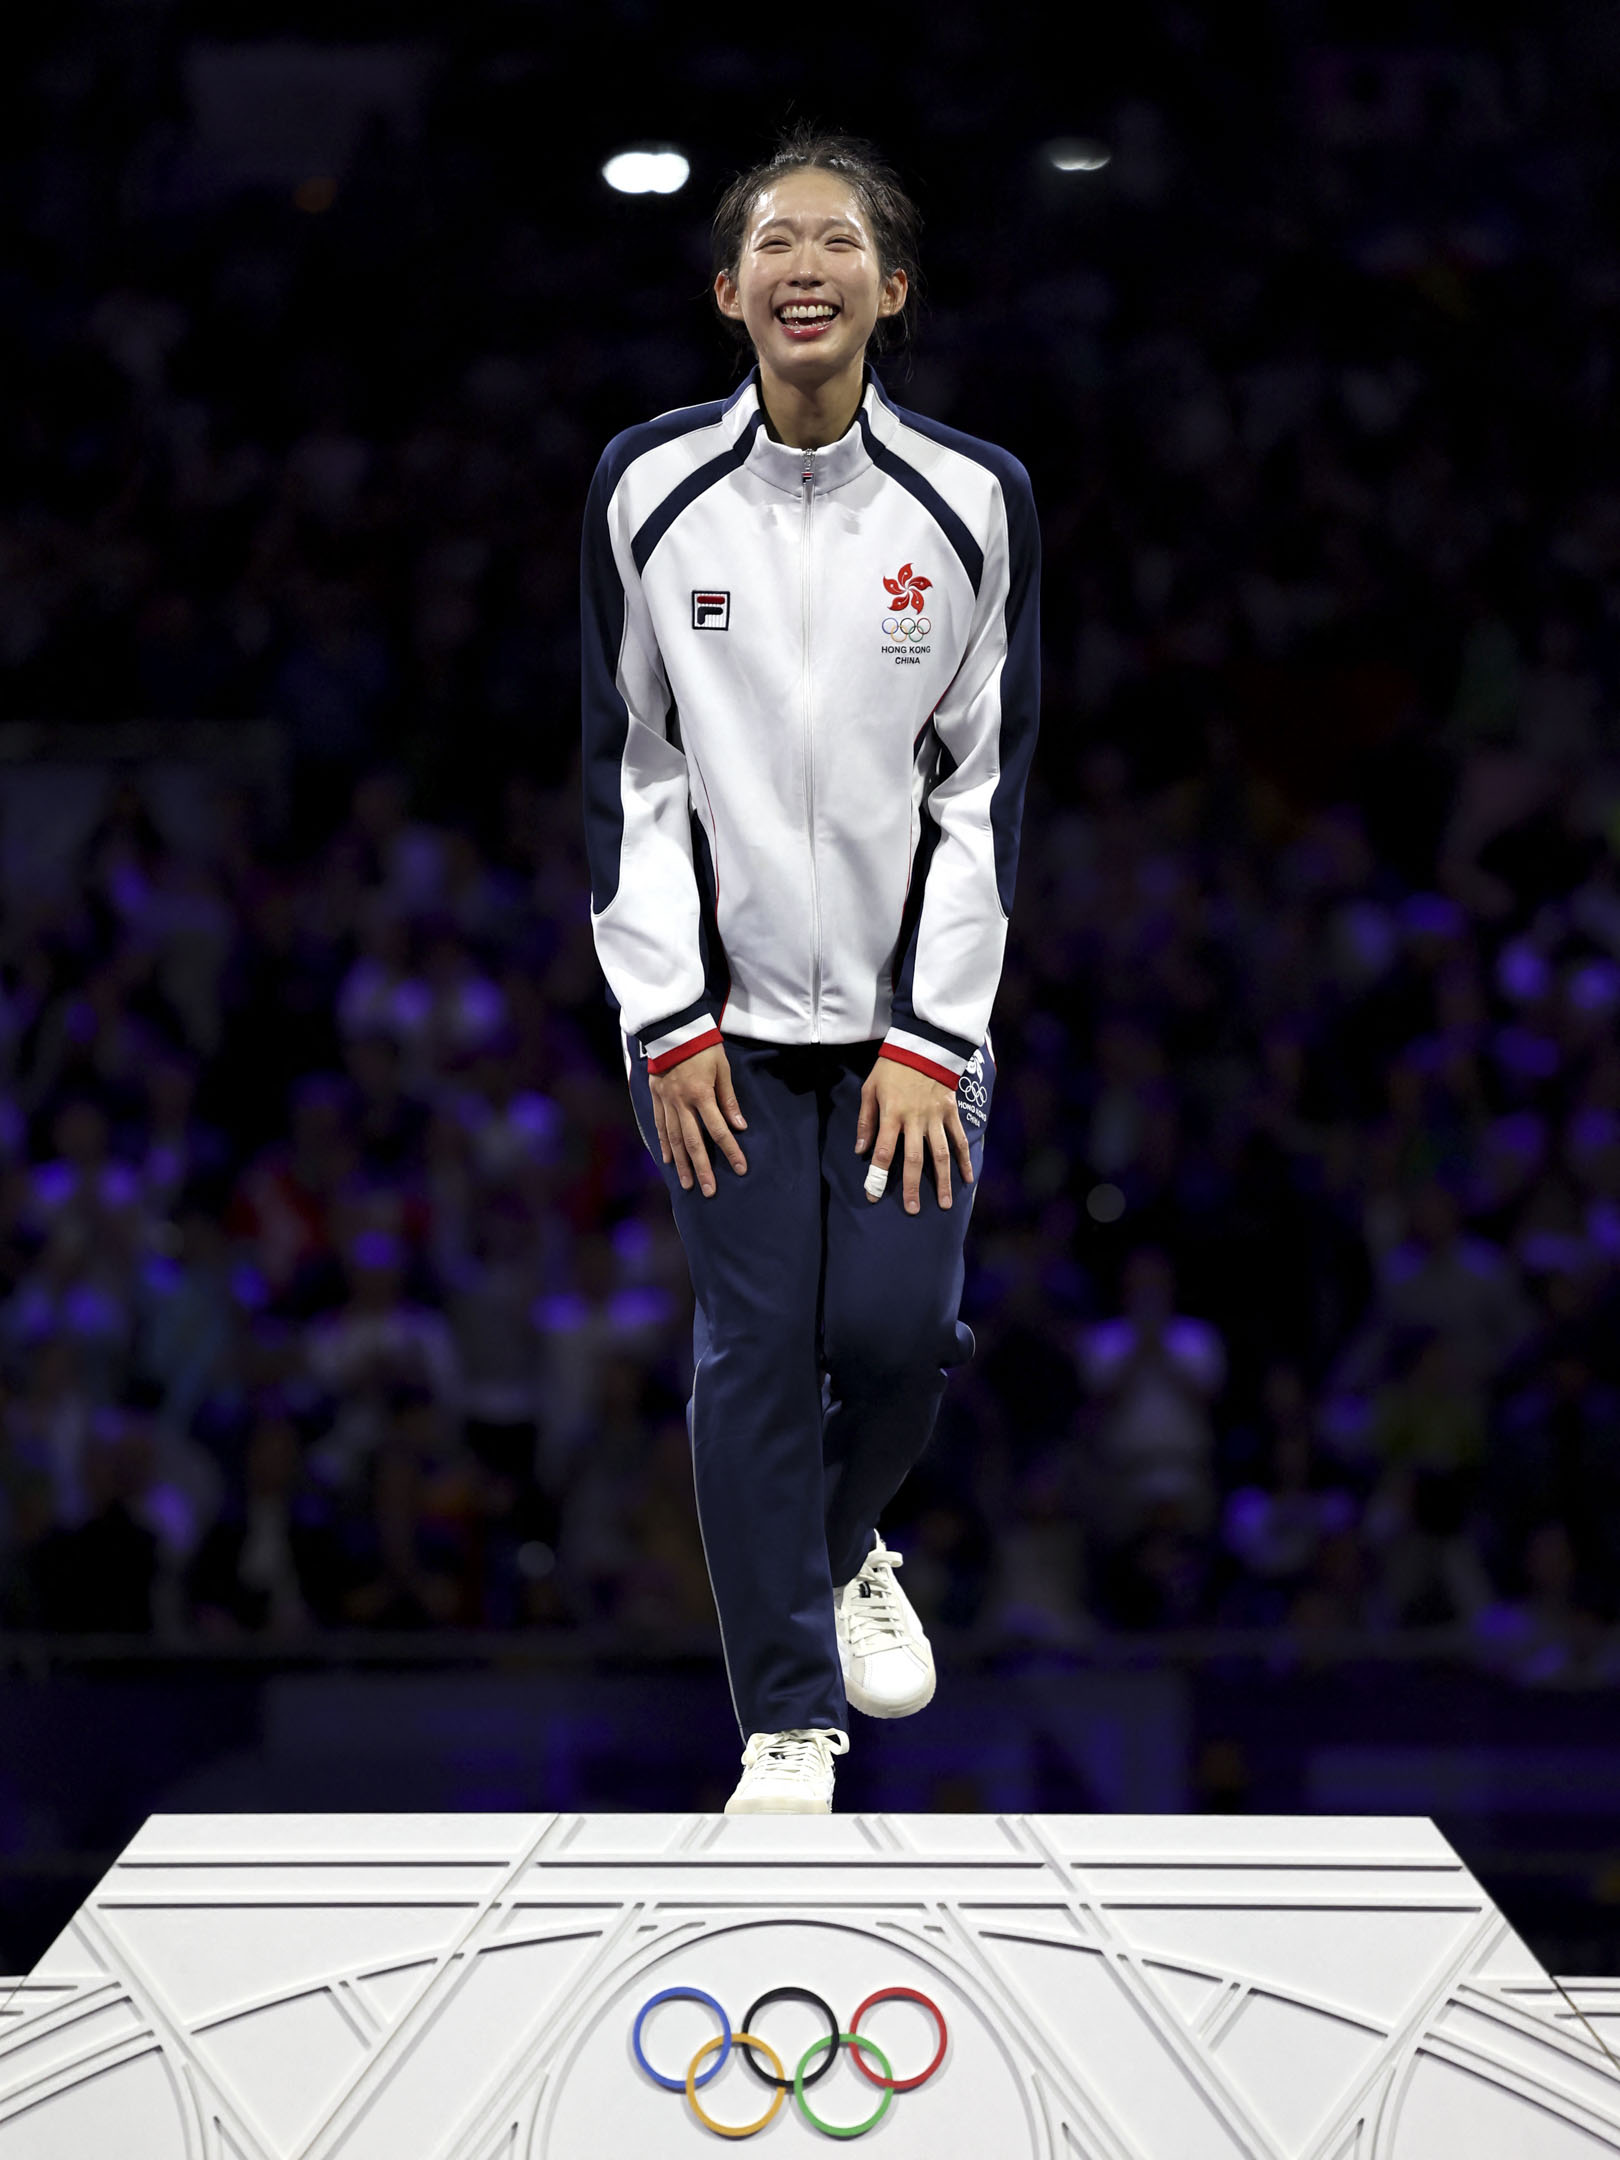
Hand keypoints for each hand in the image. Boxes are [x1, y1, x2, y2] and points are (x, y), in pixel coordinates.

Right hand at [650, 1044, 746, 1195]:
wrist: (672, 1029)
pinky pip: (660, 1126)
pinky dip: (665, 1145)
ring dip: (682, 1164)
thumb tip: (739, 1126)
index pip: (719, 1130)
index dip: (730, 1151)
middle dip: (702, 1168)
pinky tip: (669, 1160)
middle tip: (709, 1191)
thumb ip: (729, 1099)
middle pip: (693, 1142)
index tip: (740, 1168)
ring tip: (688, 1183)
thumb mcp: (722, 1069)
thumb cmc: (703, 1046)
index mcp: (700, 1094)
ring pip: (674, 1139)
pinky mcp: (656, 1098)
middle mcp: (681, 1102)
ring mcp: (666, 1101)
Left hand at [856, 1057, 972, 1214]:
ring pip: (940, 1154)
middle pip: (913, 1159)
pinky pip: (959, 1139)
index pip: (883, 1151)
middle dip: (912, 1187)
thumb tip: (860, 1150)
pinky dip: (964, 1159)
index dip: (877, 1175)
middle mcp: (915, 1119)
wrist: (924, 1044)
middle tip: (913, 1210)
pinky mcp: (951, 1112)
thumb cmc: (892, 1067)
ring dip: (942, 1180)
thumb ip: (866, 1120)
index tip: (873, 1195)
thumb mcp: (870, 1089)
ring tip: (945, 1203)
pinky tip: (967, 1179)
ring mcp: (936, 1117)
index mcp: (892, 1114)